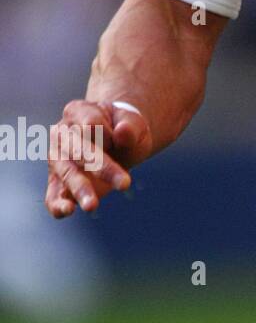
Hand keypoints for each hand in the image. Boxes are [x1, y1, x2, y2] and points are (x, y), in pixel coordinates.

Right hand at [45, 100, 152, 217]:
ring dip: (81, 189)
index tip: (120, 137)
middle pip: (79, 151)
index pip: (92, 124)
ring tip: (92, 205)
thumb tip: (122, 131)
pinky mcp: (56, 182)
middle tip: (125, 184)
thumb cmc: (125, 130)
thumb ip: (131, 127)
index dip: (110, 134)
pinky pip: (53, 195)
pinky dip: (58, 204)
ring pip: (67, 174)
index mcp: (78, 111)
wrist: (118, 143)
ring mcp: (56, 158)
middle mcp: (61, 133)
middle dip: (102, 168)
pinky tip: (67, 211)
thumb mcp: (135, 124)